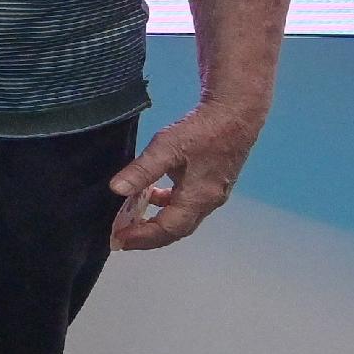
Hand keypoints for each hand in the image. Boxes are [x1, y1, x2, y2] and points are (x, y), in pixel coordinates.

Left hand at [111, 100, 261, 249]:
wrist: (236, 114)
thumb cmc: (201, 131)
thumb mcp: (166, 148)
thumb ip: (142, 170)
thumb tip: (116, 190)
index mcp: (198, 198)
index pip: (168, 229)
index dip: (142, 237)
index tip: (118, 240)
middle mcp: (209, 202)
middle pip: (176, 229)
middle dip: (148, 236)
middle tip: (121, 237)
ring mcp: (214, 193)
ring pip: (183, 218)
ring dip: (157, 222)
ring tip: (131, 220)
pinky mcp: (213, 183)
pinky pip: (187, 204)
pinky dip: (167, 205)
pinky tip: (152, 195)